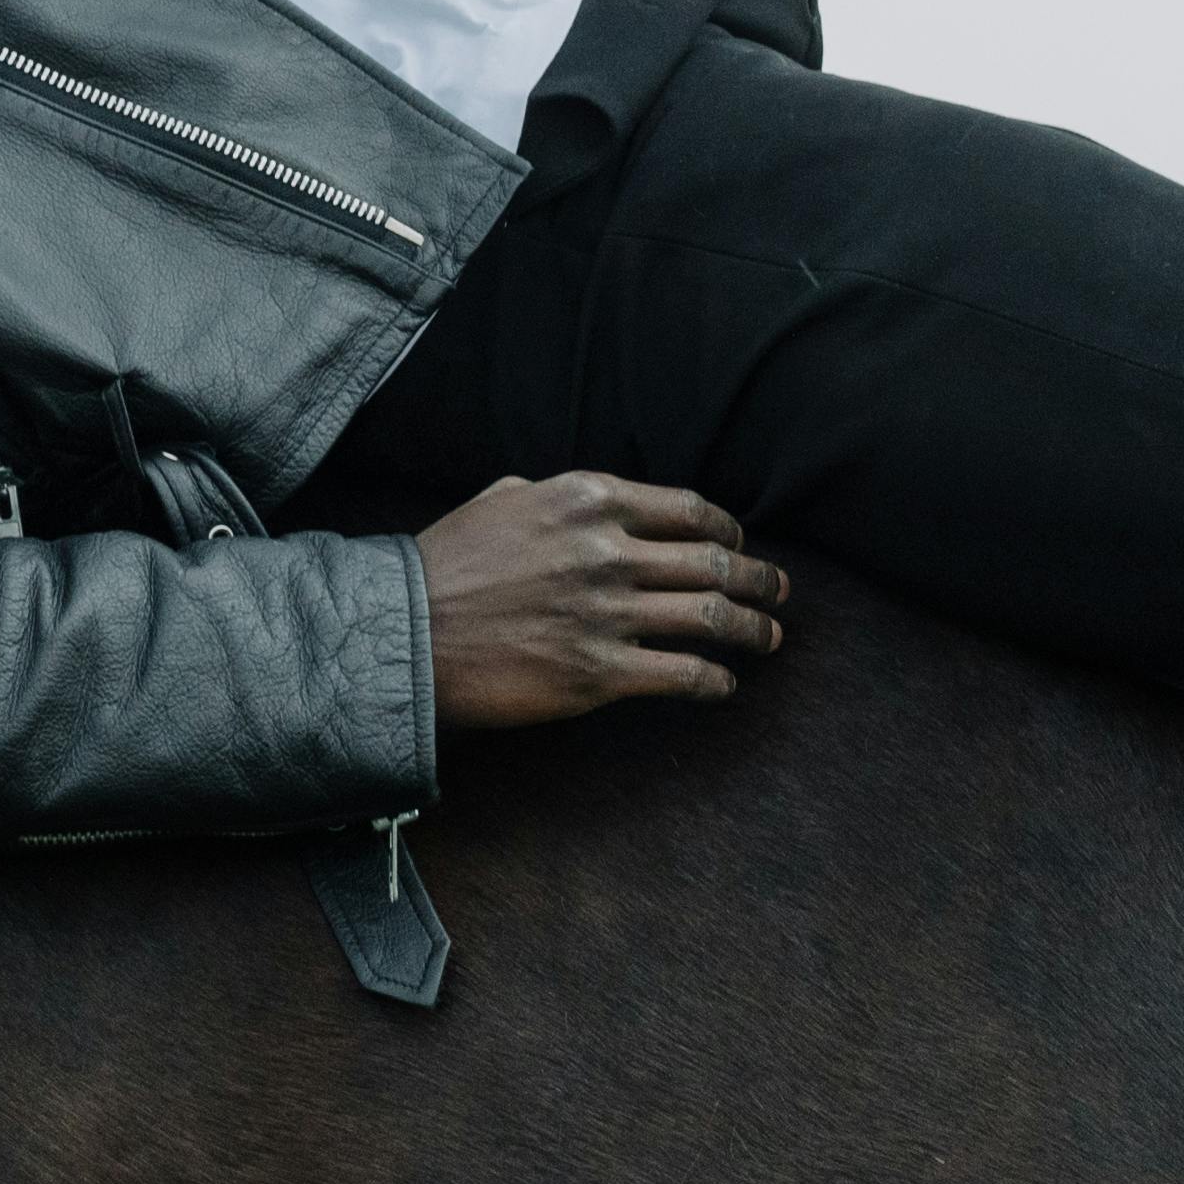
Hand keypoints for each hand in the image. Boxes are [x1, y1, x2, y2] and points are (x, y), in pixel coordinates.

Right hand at [417, 473, 792, 727]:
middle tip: (779, 593)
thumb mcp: (500, 501)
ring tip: (770, 638)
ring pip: (712, 617)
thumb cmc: (445, 567)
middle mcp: (607, 551)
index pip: (689, 511)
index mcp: (588, 500)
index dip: (727, 531)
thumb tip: (587, 505)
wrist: (404, 636)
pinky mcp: (599, 673)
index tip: (738, 546)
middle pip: (714, 563)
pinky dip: (714, 681)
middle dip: (760, 580)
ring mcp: (607, 613)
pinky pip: (683, 675)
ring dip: (754, 629)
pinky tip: (723, 686)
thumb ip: (553, 496)